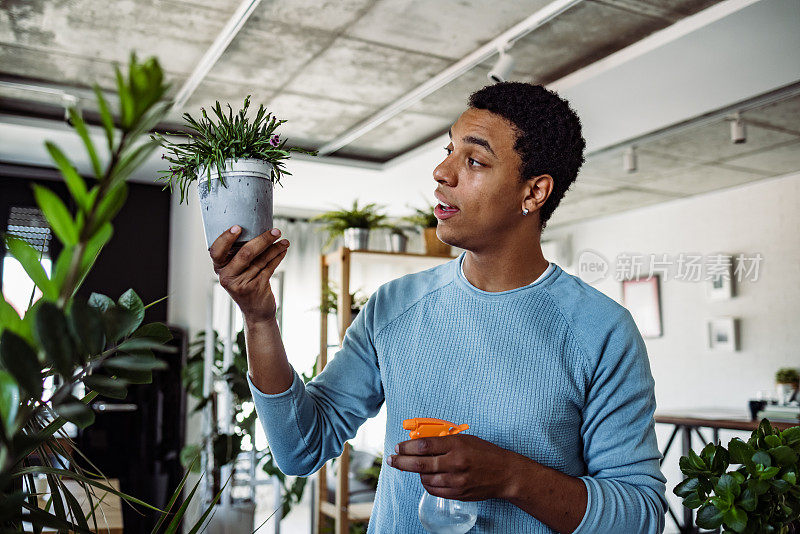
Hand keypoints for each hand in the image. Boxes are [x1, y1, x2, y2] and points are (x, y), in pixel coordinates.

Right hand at [209, 225, 288, 322]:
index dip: (226, 238)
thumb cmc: (245, 284)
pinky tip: (283, 250)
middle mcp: (228, 276)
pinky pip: (269, 267)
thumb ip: (239, 254)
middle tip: (275, 231)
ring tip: (284, 240)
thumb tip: (257, 229)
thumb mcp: (236, 271)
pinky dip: (277, 256)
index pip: (216, 251)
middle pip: (245, 254)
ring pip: (261, 259)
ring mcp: (242, 283)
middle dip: (262, 240)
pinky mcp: (256, 287)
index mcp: (220, 268)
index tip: (238, 227)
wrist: (255, 311)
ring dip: (275, 247)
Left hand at [388, 434, 519, 500]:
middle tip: (392, 459)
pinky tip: (427, 477)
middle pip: (420, 463)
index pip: (424, 445)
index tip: (398, 447)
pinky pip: (434, 490)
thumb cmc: (485, 453)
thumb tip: (418, 443)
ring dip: (416, 472)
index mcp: (456, 445)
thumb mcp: (465, 439)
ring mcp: (456, 481)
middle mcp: (455, 463)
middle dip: (402, 461)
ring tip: (415, 467)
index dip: (407, 446)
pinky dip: (427, 483)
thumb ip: (443, 442)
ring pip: (425, 478)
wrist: (505, 474)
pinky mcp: (457, 493)